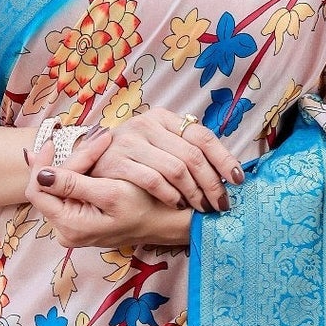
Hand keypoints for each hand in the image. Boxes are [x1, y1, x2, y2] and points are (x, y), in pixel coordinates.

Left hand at [24, 134, 196, 249]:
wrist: (167, 223)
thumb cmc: (146, 208)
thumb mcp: (111, 193)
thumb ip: (73, 184)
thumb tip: (40, 175)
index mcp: (70, 226)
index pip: (38, 190)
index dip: (43, 164)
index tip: (55, 141)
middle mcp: (67, 232)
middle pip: (47, 189)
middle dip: (64, 160)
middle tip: (83, 139)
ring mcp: (74, 228)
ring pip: (59, 189)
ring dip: (73, 165)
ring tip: (92, 144)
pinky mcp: (82, 222)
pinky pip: (69, 194)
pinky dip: (78, 174)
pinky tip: (90, 157)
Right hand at [81, 105, 242, 211]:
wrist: (88, 161)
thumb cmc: (133, 160)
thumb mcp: (160, 146)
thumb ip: (186, 150)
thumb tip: (229, 172)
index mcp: (164, 118)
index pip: (203, 136)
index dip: (224, 160)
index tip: (238, 181)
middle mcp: (148, 125)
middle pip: (193, 155)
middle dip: (212, 184)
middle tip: (221, 204)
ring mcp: (130, 141)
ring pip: (176, 168)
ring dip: (195, 193)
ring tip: (202, 208)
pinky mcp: (116, 161)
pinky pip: (153, 180)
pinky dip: (170, 195)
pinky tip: (178, 204)